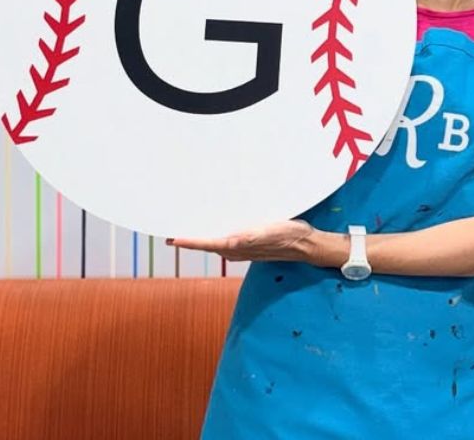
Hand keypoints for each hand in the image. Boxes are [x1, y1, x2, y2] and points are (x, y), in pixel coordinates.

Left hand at [167, 219, 315, 262]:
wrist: (304, 244)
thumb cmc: (287, 236)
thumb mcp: (269, 233)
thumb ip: (249, 239)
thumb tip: (230, 241)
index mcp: (236, 246)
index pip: (206, 243)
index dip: (188, 241)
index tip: (171, 238)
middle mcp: (234, 249)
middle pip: (205, 243)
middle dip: (188, 237)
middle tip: (169, 226)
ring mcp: (240, 248)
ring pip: (212, 241)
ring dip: (199, 234)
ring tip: (185, 224)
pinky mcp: (246, 243)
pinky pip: (223, 238)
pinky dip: (213, 232)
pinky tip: (213, 224)